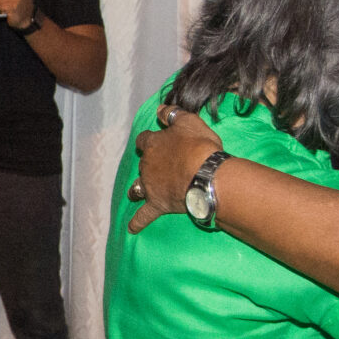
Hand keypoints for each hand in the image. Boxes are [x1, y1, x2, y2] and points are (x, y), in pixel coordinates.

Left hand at [125, 106, 221, 233]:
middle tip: (159, 167)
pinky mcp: (157, 205)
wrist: (206, 175)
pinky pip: (143, 216)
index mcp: (153, 144)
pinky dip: (137, 222)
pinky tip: (132, 229)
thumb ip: (173, 114)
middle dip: (148, 165)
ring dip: (137, 189)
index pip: (144, 140)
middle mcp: (147, 165)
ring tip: (135, 192)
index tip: (155, 141)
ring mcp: (150, 186)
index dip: (150, 141)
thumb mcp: (189, 121)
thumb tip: (160, 109)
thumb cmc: (200, 146)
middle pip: (142, 164)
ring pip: (137, 188)